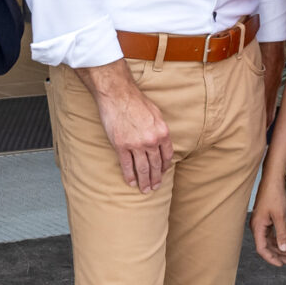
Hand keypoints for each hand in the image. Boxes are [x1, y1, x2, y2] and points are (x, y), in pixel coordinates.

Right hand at [92, 75, 172, 193]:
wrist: (118, 95)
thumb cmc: (136, 101)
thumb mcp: (156, 113)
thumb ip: (160, 129)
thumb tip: (161, 141)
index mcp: (162, 133)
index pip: (167, 156)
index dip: (165, 167)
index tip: (163, 173)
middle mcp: (151, 141)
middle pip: (156, 165)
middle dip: (156, 179)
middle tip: (155, 188)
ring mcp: (136, 145)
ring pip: (143, 169)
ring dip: (144, 182)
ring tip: (145, 190)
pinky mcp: (121, 146)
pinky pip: (127, 165)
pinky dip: (130, 176)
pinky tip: (131, 182)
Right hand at [250, 174, 285, 265]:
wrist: (273, 179)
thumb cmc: (274, 195)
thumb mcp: (280, 216)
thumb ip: (282, 234)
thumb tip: (284, 249)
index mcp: (257, 227)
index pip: (262, 249)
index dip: (271, 258)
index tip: (282, 264)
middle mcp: (257, 226)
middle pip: (266, 246)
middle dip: (278, 255)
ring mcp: (261, 223)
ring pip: (269, 241)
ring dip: (280, 248)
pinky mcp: (266, 219)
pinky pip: (271, 234)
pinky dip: (279, 240)